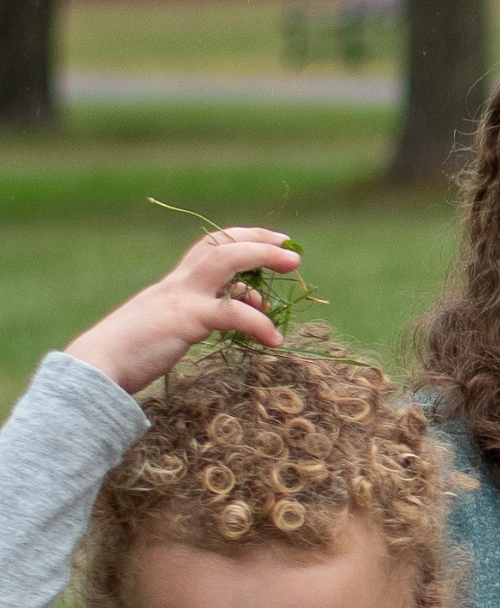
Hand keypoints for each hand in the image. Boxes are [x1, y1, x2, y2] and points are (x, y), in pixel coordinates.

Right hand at [67, 228, 293, 391]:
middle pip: (219, 244)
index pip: (209, 248)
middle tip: (290, 247)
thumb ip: (205, 314)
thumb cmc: (133, 353)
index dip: (242, 239)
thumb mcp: (173, 326)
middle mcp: (177, 284)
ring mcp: (180, 298)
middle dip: (257, 239)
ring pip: (225, 262)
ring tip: (294, 267)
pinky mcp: (184, 320)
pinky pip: (232, 314)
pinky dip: (259, 323)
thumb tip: (246, 310)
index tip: (273, 242)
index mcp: (174, 285)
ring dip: (261, 258)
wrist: (96, 368)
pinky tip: (274, 339)